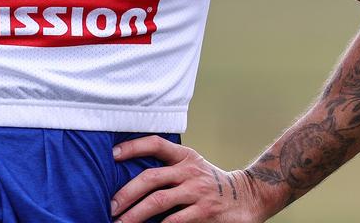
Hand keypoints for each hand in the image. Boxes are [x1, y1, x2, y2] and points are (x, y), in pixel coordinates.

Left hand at [110, 136, 268, 222]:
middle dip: (126, 193)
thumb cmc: (210, 183)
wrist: (249, 197)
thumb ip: (169, 169)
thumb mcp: (192, 167)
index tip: (112, 154)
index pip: (156, 144)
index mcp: (185, 156)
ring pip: (158, 201)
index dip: (134, 147)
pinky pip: (175, 220)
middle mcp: (190, 171)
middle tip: (110, 207)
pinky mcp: (204, 211)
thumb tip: (130, 178)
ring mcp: (197, 191)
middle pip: (151, 177)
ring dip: (135, 214)